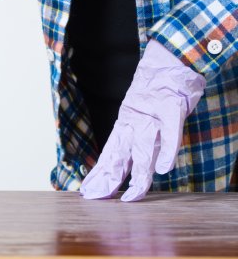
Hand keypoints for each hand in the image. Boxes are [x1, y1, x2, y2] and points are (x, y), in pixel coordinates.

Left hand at [79, 40, 205, 201]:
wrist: (168, 60)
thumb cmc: (155, 91)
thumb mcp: (137, 116)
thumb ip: (133, 138)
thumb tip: (129, 165)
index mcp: (125, 128)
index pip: (109, 157)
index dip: (99, 176)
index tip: (87, 193)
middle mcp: (134, 125)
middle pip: (120, 157)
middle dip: (108, 180)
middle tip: (95, 199)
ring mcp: (152, 118)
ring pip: (144, 151)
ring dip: (139, 175)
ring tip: (130, 196)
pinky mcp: (171, 110)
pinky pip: (171, 134)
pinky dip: (168, 151)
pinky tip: (163, 169)